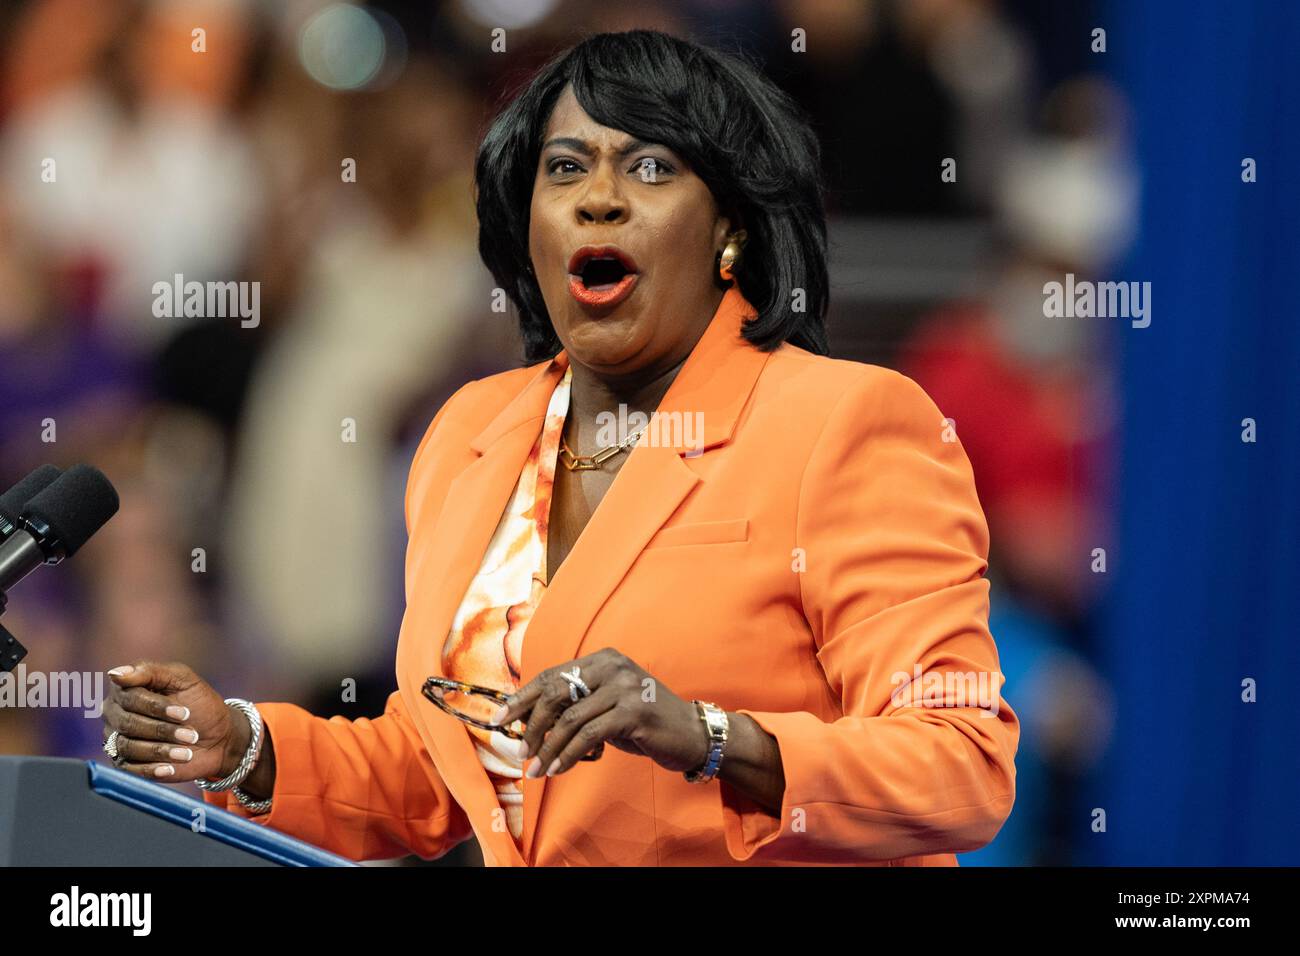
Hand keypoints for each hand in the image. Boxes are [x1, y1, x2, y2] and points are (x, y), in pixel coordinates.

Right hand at [101, 661, 247, 782]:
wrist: (217, 737)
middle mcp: (116, 715)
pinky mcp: (126, 765)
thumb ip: (151, 671)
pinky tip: (170, 768)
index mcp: (125, 691)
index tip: (184, 713)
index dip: (157, 706)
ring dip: (160, 750)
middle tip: (191, 734)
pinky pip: (129, 770)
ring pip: (128, 747)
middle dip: (161, 730)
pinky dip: (151, 769)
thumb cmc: (199, 704)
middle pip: (127, 723)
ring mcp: (119, 740)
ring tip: (187, 752)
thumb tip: (115, 674)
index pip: (130, 697)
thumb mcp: (183, 679)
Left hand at [495, 647, 711, 778]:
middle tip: (519, 751)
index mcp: (602, 659)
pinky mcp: (633, 712)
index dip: (522, 698)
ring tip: (536, 770)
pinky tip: (558, 769)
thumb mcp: (608, 705)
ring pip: (570, 718)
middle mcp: (612, 666)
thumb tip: (529, 722)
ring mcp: (625, 687)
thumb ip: (577, 705)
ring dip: (547, 748)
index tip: (499, 719)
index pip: (552, 675)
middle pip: (556, 692)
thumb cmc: (645, 722)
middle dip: (530, 724)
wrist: (692, 734)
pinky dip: (568, 755)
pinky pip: (588, 736)